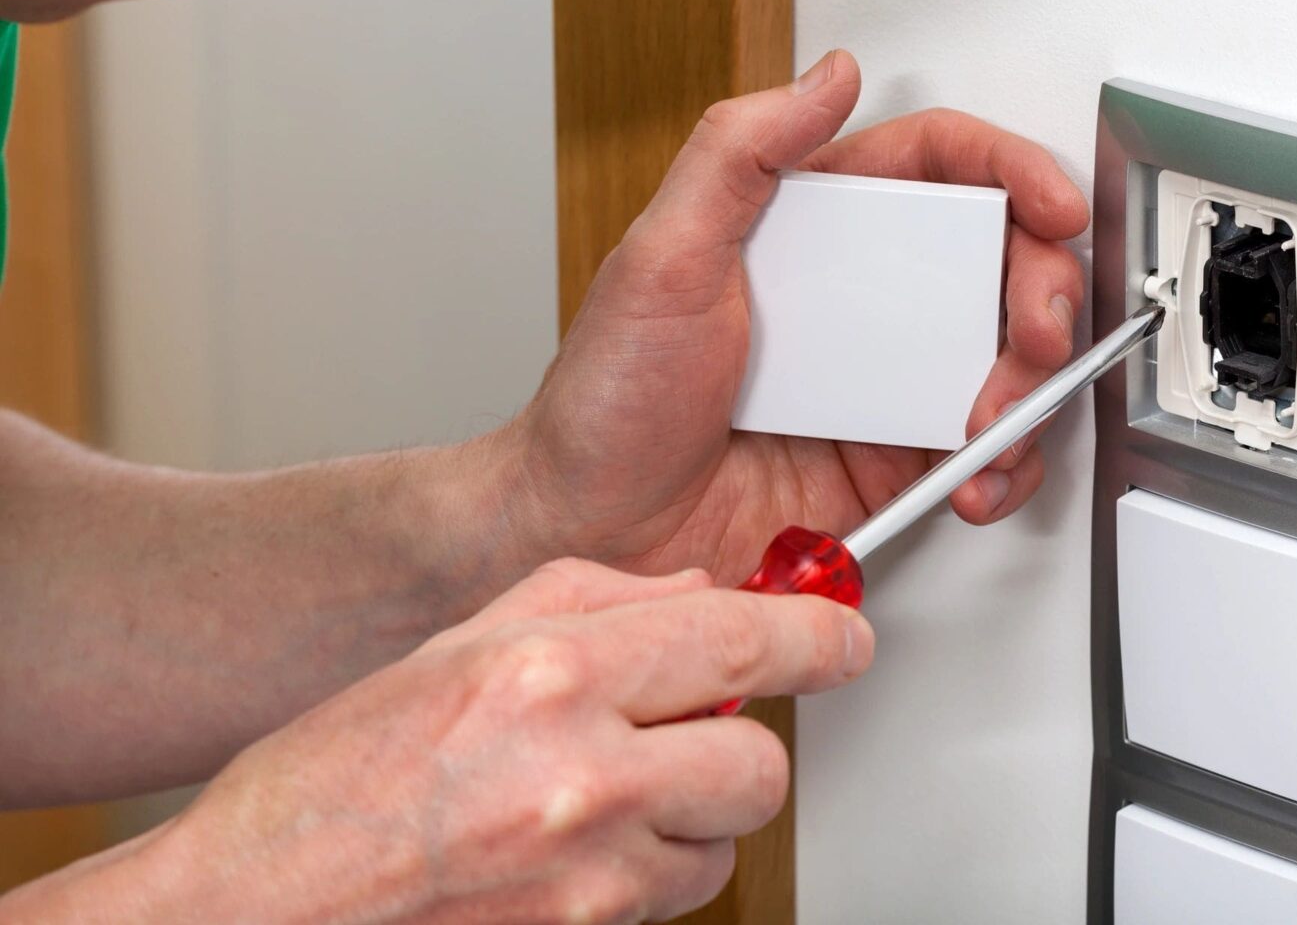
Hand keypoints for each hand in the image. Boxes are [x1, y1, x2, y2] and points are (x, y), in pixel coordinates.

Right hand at [107, 560, 872, 923]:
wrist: (263, 907)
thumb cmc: (338, 776)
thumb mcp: (462, 640)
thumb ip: (596, 598)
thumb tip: (698, 594)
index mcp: (550, 675)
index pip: (740, 644)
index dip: (816, 635)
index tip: (842, 637)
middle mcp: (581, 777)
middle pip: (760, 765)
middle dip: (741, 747)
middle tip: (689, 732)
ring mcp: (588, 877)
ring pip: (723, 845)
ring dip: (689, 817)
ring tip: (601, 797)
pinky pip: (672, 903)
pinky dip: (648, 874)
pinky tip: (576, 848)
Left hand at [511, 50, 1087, 582]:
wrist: (600, 530)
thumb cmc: (610, 401)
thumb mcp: (660, 256)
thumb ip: (739, 154)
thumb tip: (826, 76)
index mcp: (811, 228)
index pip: (934, 168)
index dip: (1009, 171)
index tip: (1049, 203)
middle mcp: (859, 297)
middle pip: (993, 259)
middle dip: (1043, 288)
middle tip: (1039, 331)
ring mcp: (882, 379)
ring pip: (1005, 357)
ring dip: (1031, 387)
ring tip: (995, 420)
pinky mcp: (892, 458)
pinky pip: (982, 452)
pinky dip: (1001, 466)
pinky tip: (974, 475)